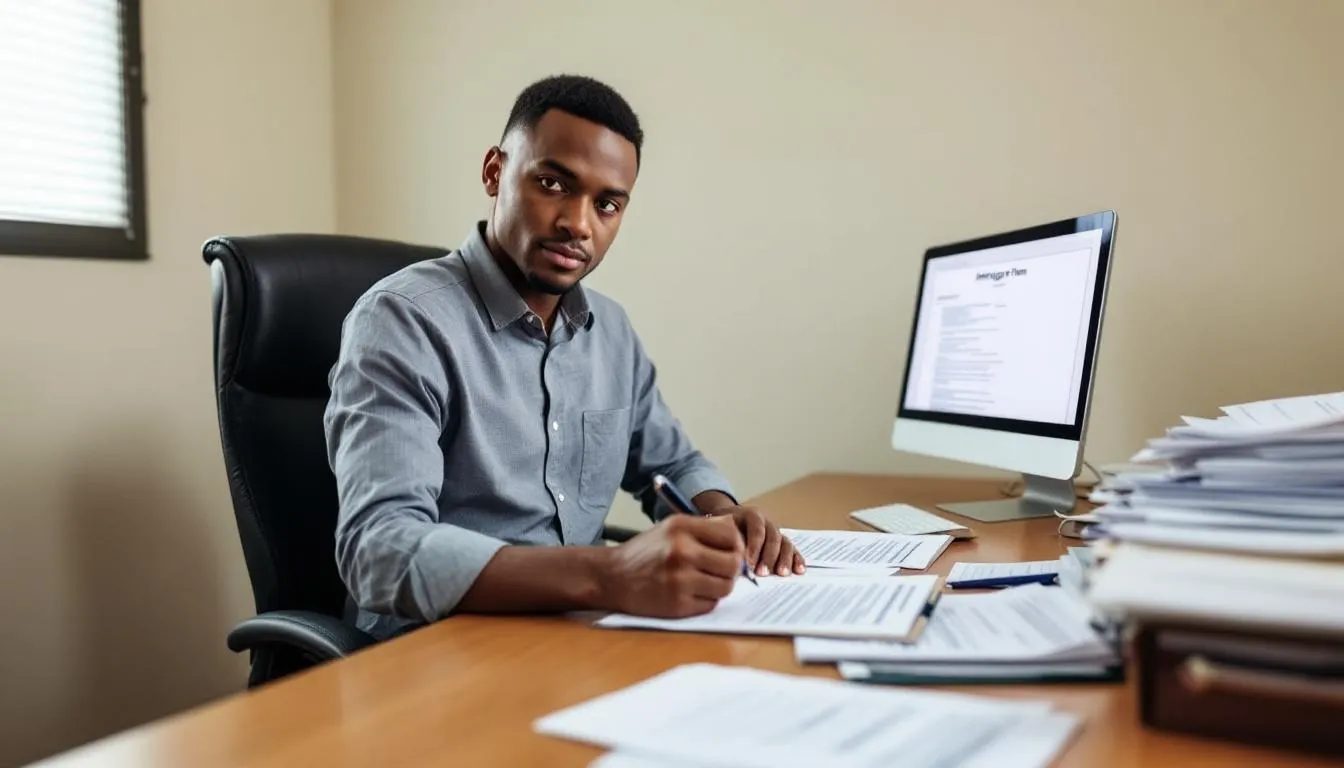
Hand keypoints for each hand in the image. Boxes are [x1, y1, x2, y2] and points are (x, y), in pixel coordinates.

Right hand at [599, 514, 743, 617]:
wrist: (611, 577)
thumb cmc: (645, 552)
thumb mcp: (670, 528)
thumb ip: (703, 529)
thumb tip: (738, 536)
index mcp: (681, 527)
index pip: (730, 536)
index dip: (735, 546)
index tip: (729, 552)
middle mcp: (681, 551)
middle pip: (733, 564)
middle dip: (731, 570)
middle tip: (720, 571)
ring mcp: (679, 580)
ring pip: (725, 587)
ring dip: (719, 587)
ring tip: (705, 582)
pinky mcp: (677, 605)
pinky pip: (710, 604)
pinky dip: (705, 601)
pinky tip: (690, 593)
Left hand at [719, 505, 805, 577]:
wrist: (730, 520)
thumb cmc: (724, 528)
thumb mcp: (722, 529)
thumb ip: (728, 542)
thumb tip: (734, 562)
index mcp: (751, 515)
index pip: (756, 529)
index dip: (754, 546)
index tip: (748, 563)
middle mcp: (767, 522)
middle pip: (773, 537)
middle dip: (769, 556)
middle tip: (762, 573)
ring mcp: (776, 532)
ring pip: (785, 543)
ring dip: (784, 559)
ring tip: (781, 574)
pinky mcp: (783, 543)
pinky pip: (792, 550)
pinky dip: (797, 559)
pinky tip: (799, 570)